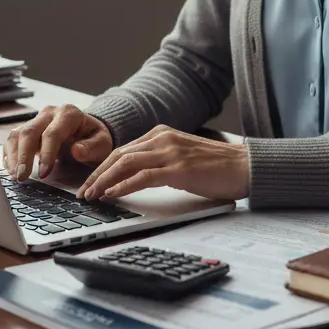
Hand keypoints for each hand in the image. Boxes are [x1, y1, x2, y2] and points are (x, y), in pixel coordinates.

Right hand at [4, 104, 112, 180]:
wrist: (87, 130)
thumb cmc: (94, 138)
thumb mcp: (102, 143)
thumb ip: (92, 147)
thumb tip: (76, 151)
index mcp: (68, 114)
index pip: (52, 133)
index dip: (46, 153)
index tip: (43, 173)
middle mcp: (49, 113)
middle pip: (30, 132)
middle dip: (24, 156)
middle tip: (22, 177)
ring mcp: (36, 120)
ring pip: (17, 134)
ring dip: (14, 157)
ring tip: (15, 176)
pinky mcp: (27, 129)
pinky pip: (12, 140)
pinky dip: (9, 155)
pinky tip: (12, 170)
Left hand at [77, 126, 249, 202]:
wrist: (245, 166)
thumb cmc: (216, 166)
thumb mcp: (181, 157)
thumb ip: (159, 161)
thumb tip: (133, 177)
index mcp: (161, 133)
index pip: (123, 150)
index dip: (102, 167)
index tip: (90, 182)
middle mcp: (163, 138)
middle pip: (118, 155)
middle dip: (97, 174)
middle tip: (83, 192)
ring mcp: (171, 152)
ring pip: (125, 163)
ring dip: (104, 181)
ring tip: (92, 195)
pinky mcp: (179, 168)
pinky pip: (143, 176)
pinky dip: (124, 185)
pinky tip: (113, 194)